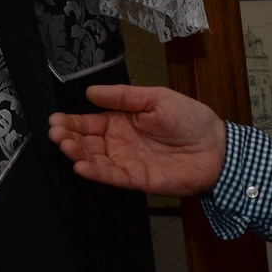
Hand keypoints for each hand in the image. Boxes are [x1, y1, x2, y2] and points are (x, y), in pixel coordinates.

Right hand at [48, 82, 226, 194]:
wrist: (217, 147)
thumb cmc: (189, 118)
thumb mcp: (155, 98)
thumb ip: (123, 97)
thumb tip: (90, 92)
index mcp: (121, 121)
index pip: (89, 122)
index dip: (71, 122)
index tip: (54, 120)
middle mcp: (118, 142)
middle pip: (86, 141)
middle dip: (68, 137)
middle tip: (55, 134)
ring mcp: (126, 162)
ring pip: (94, 159)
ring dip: (77, 154)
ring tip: (64, 146)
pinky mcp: (136, 179)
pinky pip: (111, 176)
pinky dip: (95, 172)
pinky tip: (80, 166)